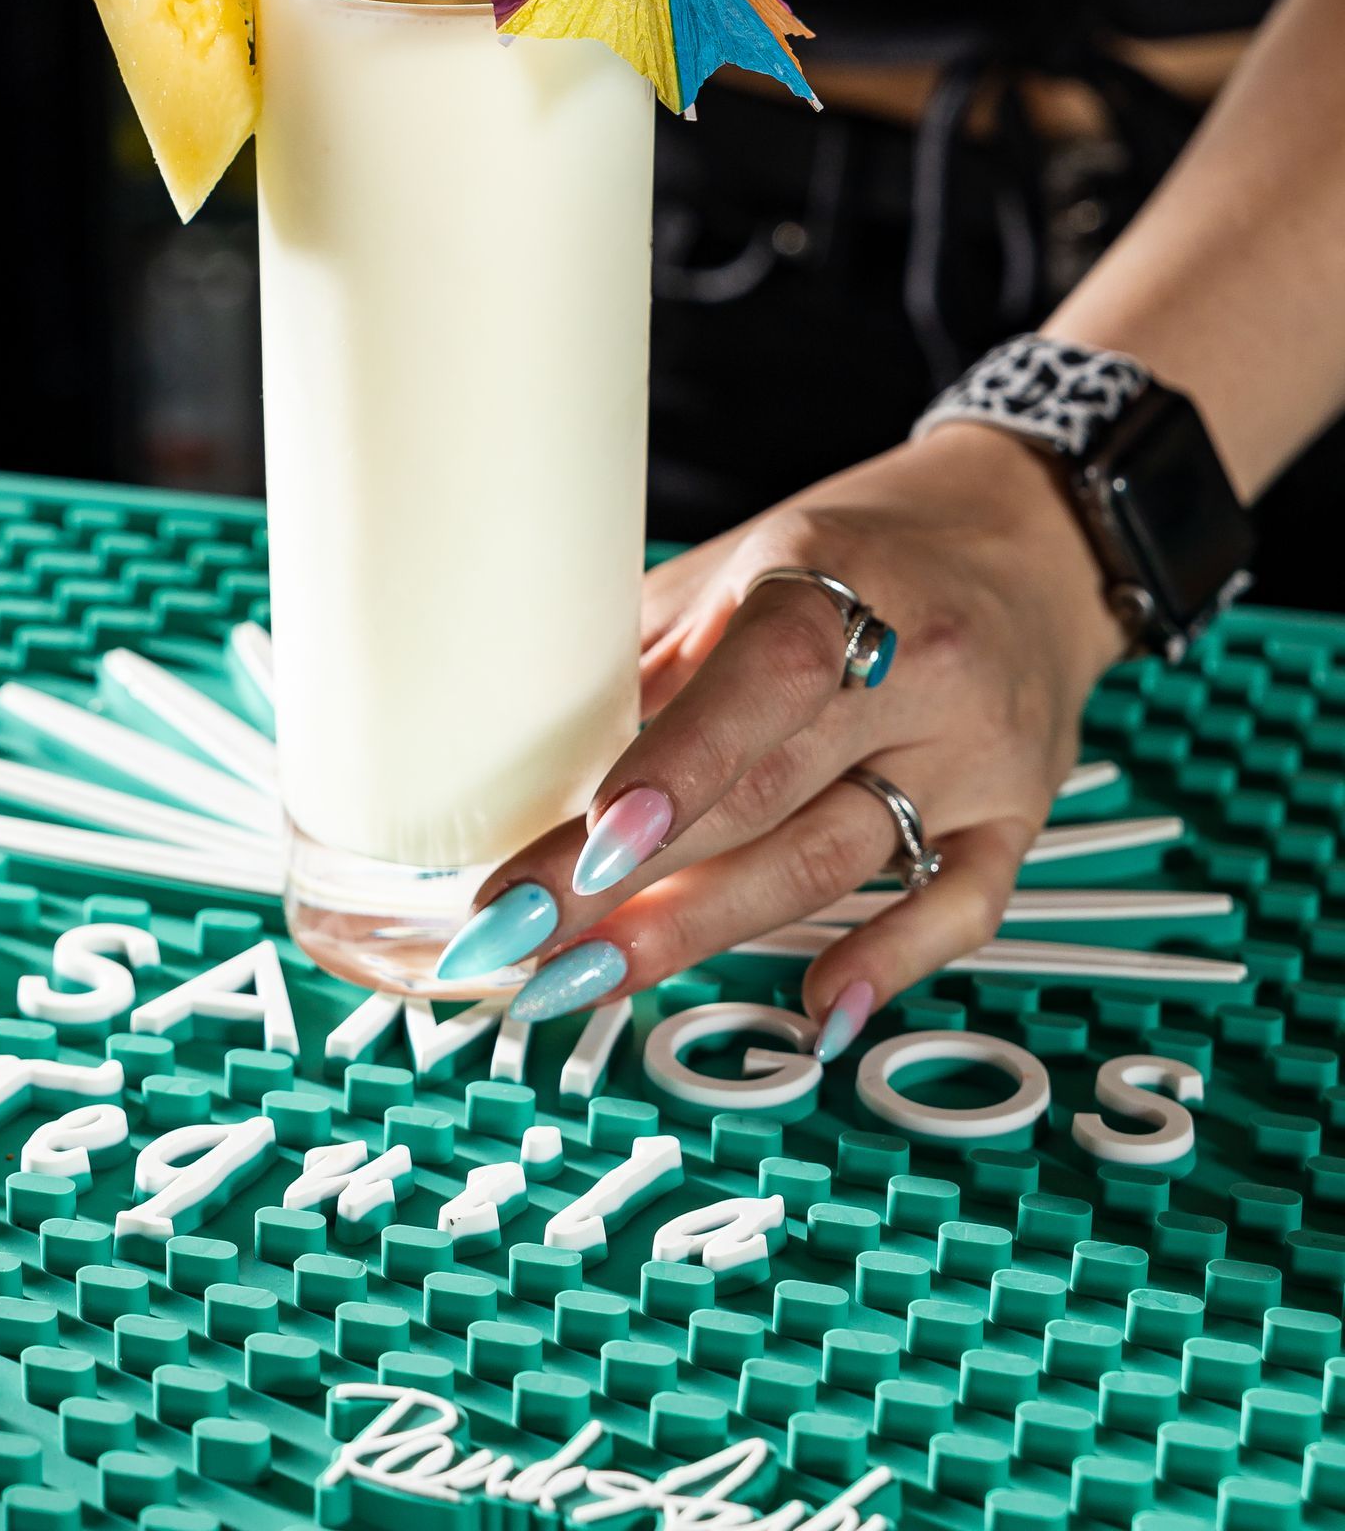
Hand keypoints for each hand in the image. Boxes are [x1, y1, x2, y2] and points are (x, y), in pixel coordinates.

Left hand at [454, 421, 1129, 1045]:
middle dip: (635, 878)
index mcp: (832, 576)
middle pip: (773, 792)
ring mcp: (975, 753)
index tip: (592, 837)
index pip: (760, 679)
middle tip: (525, 933)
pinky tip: (818, 1008)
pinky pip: (956, 908)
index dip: (677, 764)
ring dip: (704, 929)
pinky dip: (886, 963)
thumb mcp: (744, 564)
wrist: (1026, 543)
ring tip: (590, 972)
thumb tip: (526, 765)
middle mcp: (921, 666)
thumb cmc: (860, 555)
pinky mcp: (1016, 819)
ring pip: (835, 860)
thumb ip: (654, 660)